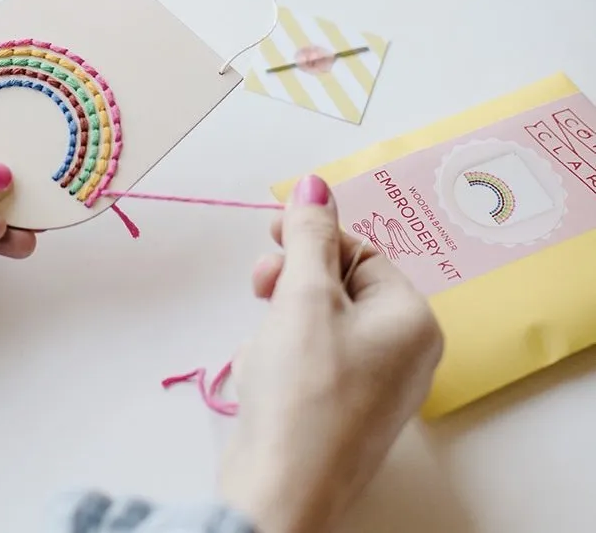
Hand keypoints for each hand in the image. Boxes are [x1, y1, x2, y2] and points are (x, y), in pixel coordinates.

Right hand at [220, 175, 442, 532]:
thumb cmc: (302, 388)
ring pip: (318, 320)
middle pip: (339, 284)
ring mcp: (373, 386)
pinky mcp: (340, 410)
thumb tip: (315, 182)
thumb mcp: (304, 295)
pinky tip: (261, 373)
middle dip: (291, 281)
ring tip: (260, 344)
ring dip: (279, 318)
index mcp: (410, 320)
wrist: (280, 488)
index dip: (311, 238)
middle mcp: (403, 352)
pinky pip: (310, 357)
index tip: (268, 232)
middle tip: (260, 287)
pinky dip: (280, 353)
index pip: (360, 251)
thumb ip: (308, 233)